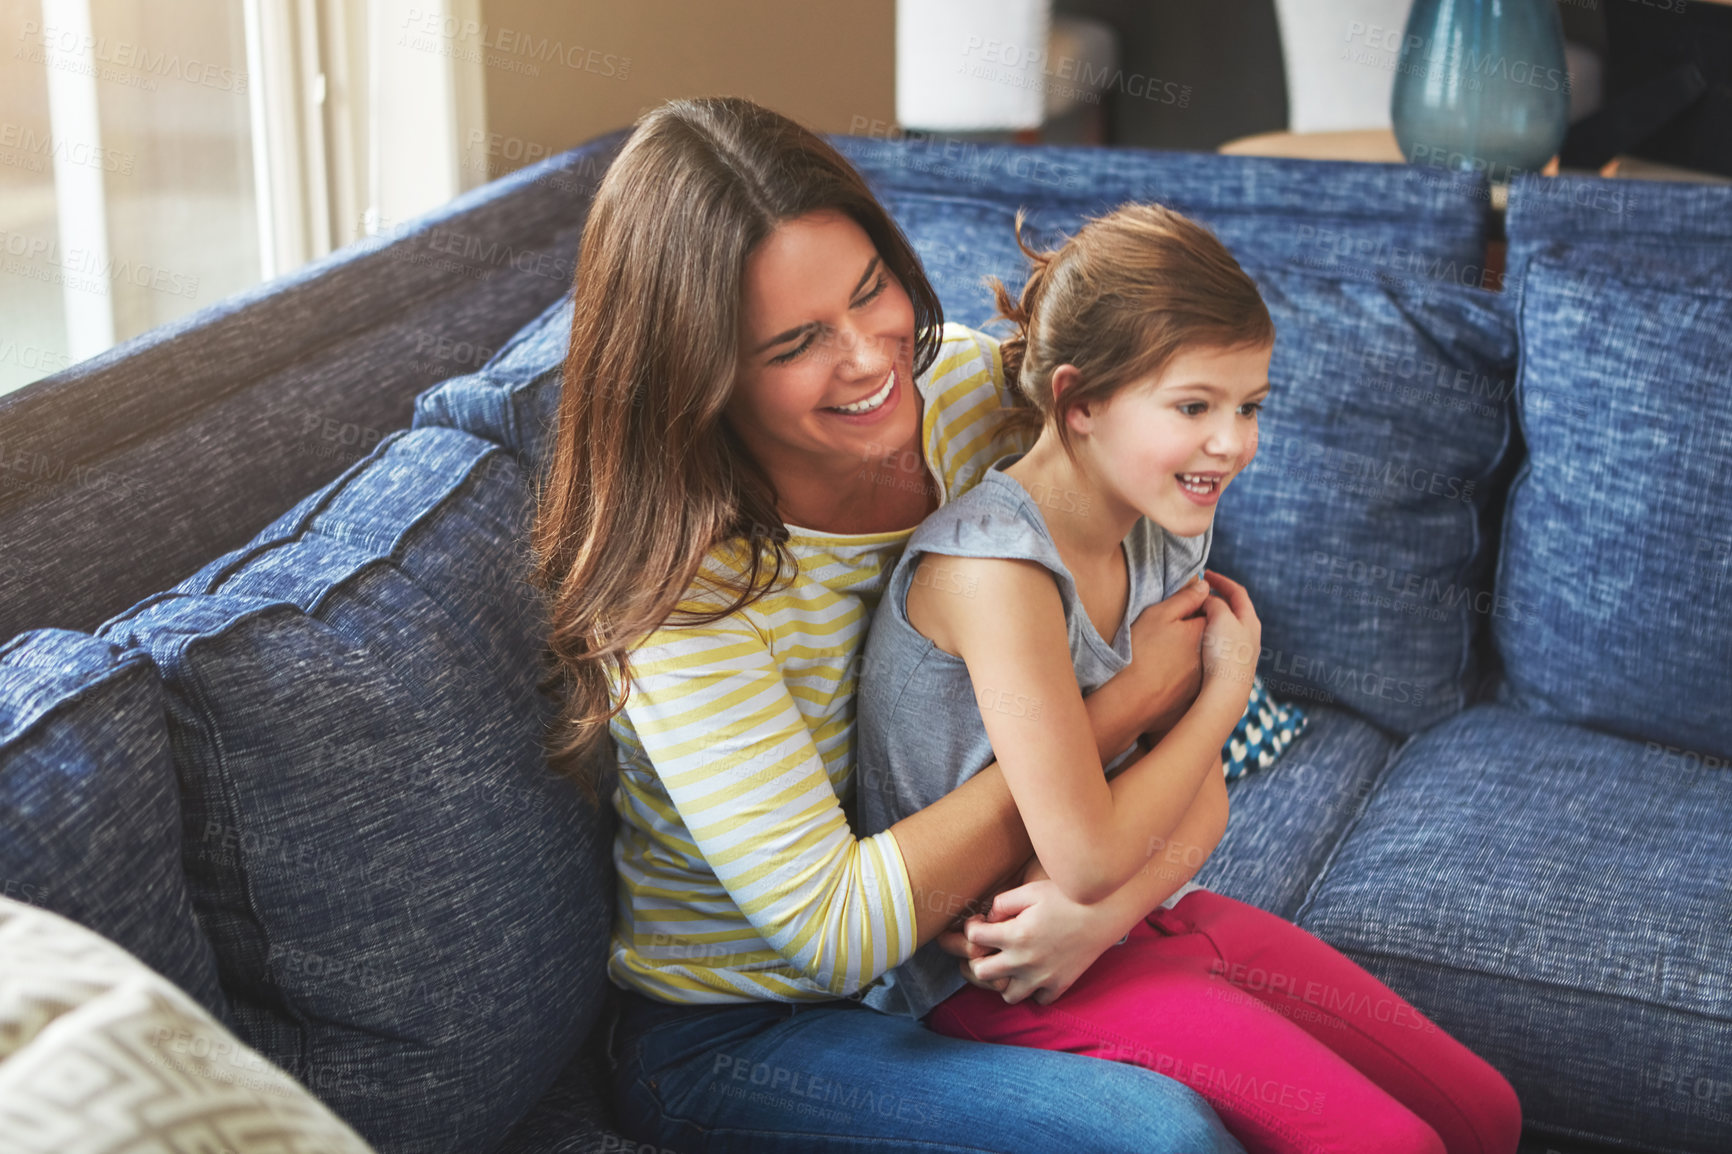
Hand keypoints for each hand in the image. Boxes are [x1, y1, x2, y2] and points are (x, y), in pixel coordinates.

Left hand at [938, 876, 1131, 1005]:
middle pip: (981, 972)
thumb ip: (1003, 902)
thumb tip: (989, 917)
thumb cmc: (1068, 896)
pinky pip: (1039, 999)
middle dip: (977, 959)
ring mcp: (1042, 977)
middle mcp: (1024, 960)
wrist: (1105, 912)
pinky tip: (1036, 972)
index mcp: (1014, 934)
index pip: (972, 938)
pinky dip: (1034, 990)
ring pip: (1008, 995)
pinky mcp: (1061, 984)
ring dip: (1004, 981)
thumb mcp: (1031, 889)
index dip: (972, 926)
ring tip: (1011, 964)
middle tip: (988, 948)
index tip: (981, 921)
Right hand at [1121, 576, 1211, 734]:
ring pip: (1200, 655)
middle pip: (1207, 633)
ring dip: (1188, 650)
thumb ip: (1186, 598)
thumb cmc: (1142, 653)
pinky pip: (1191, 676)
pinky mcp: (1195, 695)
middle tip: (1166, 629)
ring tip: (1161, 651)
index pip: (1210, 610)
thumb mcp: (1160, 615)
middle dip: (1193, 627)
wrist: (1133, 700)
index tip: (1175, 607)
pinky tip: (1161, 672)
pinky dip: (1181, 670)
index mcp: (1207, 631)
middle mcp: (1213, 655)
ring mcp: (1205, 677)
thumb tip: (1204, 586)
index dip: (1193, 605)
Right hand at [1198, 570, 1260, 704]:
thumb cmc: (1225, 653)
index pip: (1238, 592)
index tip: (1205, 574)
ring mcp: (1242, 653)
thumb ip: (1214, 603)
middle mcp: (1250, 635)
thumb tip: (1208, 599)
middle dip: (1218, 598)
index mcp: (1250, 620)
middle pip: (1234, 609)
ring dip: (1212, 617)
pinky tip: (1196, 640)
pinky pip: (1219, 642)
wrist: (1226, 693)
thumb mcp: (1220, 617)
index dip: (1222, 580)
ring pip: (1226, 627)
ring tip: (1195, 614)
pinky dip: (1208, 633)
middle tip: (1200, 593)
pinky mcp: (1231, 667)